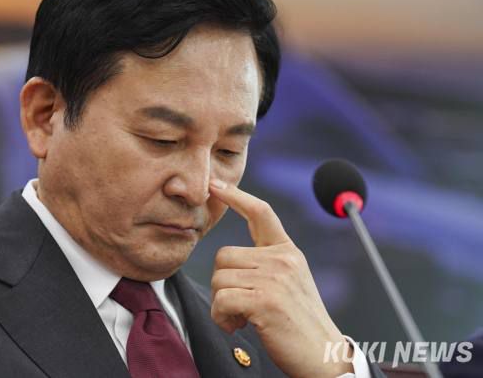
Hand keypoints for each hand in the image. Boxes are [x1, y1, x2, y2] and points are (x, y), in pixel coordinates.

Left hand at [209, 179, 352, 377]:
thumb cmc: (299, 323)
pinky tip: (239, 326)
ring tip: (242, 317)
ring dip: (221, 304)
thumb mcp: (289, 282)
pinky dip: (222, 317)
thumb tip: (229, 257)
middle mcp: (282, 259)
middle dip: (222, 284)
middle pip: (224, 255)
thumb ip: (266, 263)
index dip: (236, 195)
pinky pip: (221, 299)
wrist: (324, 355)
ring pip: (219, 278)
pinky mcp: (265, 300)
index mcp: (287, 251)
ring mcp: (275, 278)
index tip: (216, 184)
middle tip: (239, 306)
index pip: (261, 212)